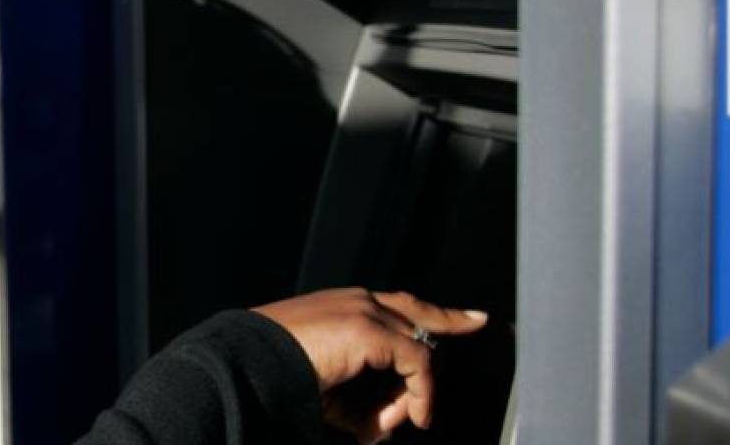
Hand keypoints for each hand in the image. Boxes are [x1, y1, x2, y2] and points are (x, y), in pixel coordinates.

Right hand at [253, 288, 487, 443]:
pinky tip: (409, 418)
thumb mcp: (324, 389)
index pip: (398, 306)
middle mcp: (357, 301)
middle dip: (452, 322)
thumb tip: (384, 428)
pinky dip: (418, 396)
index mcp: (341, 306)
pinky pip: (417, 365)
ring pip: (417, 349)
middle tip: (481, 323)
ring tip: (384, 425)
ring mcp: (365, 311)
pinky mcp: (371, 328)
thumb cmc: (275, 377)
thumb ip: (357, 401)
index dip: (435, 313)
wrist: (248, 365)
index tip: (469, 316)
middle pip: (418, 312)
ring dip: (412, 394)